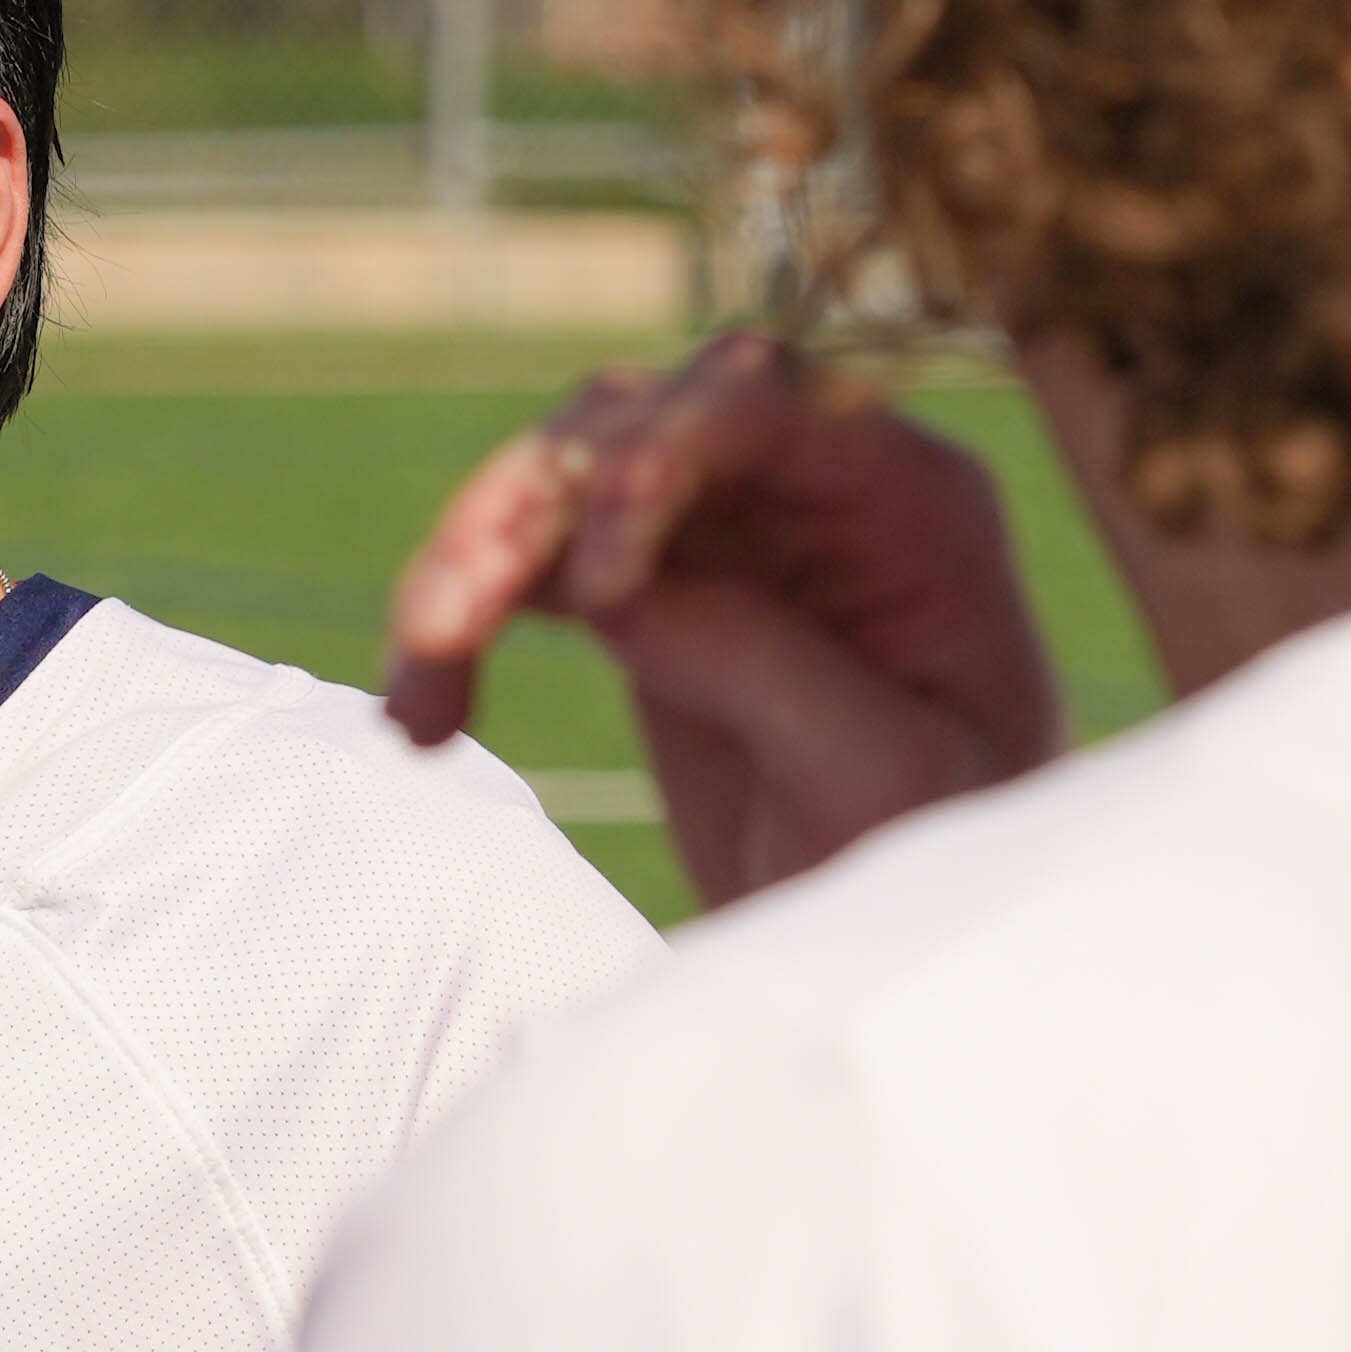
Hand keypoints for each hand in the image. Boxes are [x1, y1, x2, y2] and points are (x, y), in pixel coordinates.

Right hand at [388, 333, 1061, 908]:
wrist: (899, 942)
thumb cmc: (933, 856)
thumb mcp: (881, 779)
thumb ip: (765, 670)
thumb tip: (615, 593)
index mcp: (906, 497)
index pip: (771, 409)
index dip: (665, 457)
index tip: (596, 586)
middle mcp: (807, 484)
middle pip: (636, 421)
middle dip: (530, 508)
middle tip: (448, 624)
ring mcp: (719, 528)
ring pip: (558, 483)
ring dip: (470, 563)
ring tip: (417, 697)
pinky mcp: (644, 589)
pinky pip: (525, 568)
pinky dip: (460, 632)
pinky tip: (420, 723)